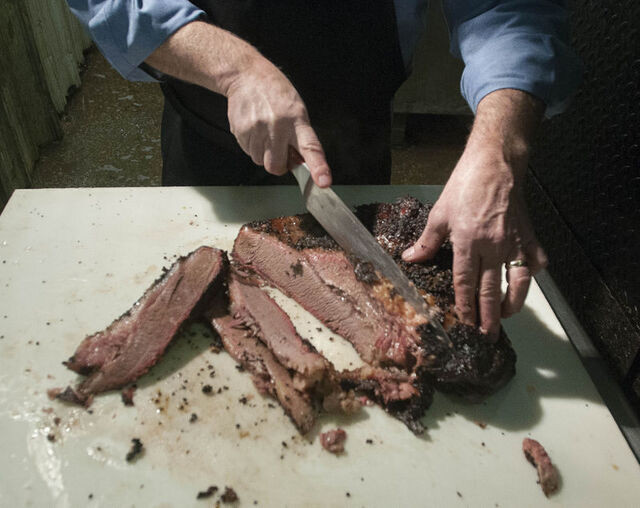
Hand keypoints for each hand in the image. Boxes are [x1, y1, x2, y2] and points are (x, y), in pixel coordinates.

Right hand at [145, 21, 331, 186]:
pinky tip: (255, 129)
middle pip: (276, 166)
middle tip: (279, 147)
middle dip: (278, 163)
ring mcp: (256, 129)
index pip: (310, 147)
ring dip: (264, 153)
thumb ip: (300, 138)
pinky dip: (252, 146)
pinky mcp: (240, 131)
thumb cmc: (276, 94)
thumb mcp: (297, 110)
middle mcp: (277, 126)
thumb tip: (300, 163)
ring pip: (260, 161)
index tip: (323, 181)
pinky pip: (248, 153)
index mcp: (297, 120)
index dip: (318, 167)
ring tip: (265, 131)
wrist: (247, 75)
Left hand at [401, 89, 546, 337]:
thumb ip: (427, 241)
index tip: (464, 324)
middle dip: (488, 316)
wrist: (496, 164)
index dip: (464, 306)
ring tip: (505, 316)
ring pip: (517, 282)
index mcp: (467, 242)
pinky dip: (531, 273)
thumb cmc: (464, 186)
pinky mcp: (530, 235)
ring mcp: (515, 242)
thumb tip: (409, 259)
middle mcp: (493, 247)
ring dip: (512, 303)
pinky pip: (535, 261)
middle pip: (490, 290)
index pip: (465, 283)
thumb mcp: (439, 213)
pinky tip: (525, 279)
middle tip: (487, 336)